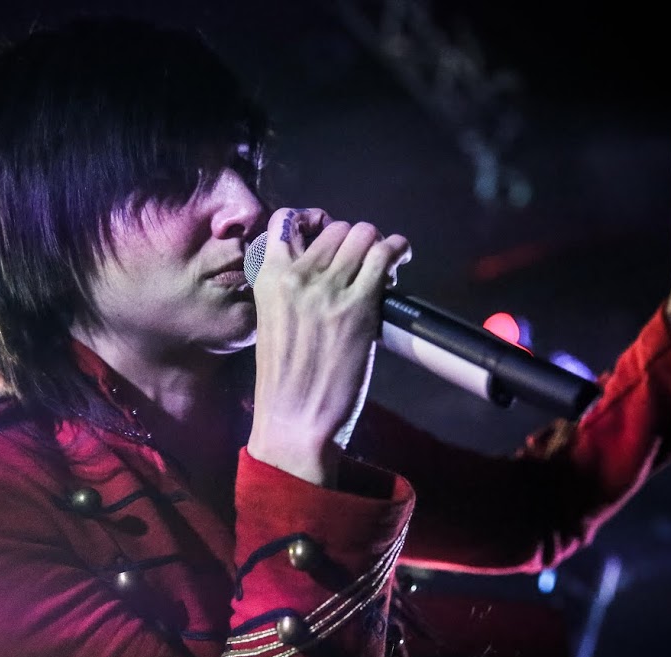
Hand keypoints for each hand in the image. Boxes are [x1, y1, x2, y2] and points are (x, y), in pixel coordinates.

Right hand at [246, 207, 410, 485]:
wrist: (294, 422)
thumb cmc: (285, 383)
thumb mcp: (273, 323)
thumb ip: (291, 292)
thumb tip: (328, 269)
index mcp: (268, 278)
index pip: (287, 221)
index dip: (315, 222)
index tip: (331, 236)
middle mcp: (296, 276)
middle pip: (337, 228)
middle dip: (355, 241)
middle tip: (365, 265)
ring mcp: (328, 289)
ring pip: (363, 235)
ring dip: (378, 246)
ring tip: (384, 268)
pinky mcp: (360, 305)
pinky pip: (385, 254)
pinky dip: (398, 250)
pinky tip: (401, 260)